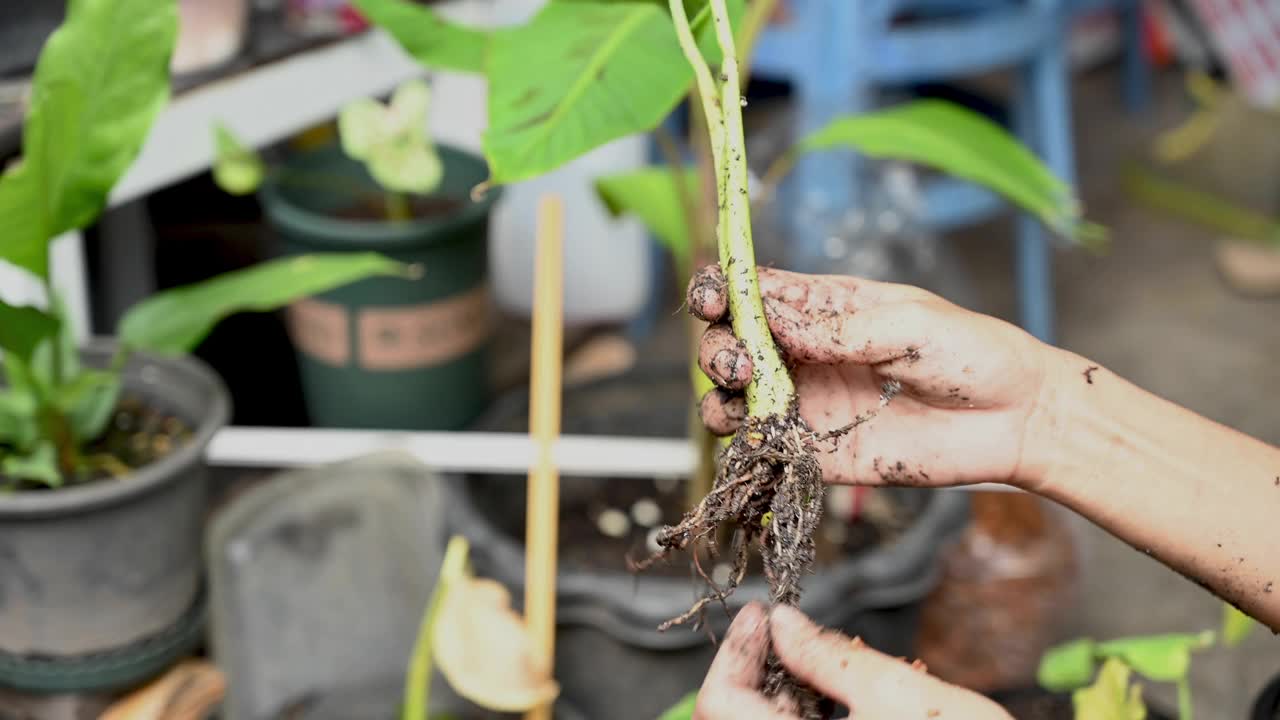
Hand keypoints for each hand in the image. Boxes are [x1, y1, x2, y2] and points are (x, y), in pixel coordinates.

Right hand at [690, 265, 1054, 486]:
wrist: (1015, 419)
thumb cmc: (971, 353)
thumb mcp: (907, 323)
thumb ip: (837, 329)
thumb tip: (771, 321)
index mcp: (823, 309)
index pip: (754, 295)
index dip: (721, 293)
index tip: (713, 300)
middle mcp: (805, 355)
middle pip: (732, 346)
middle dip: (718, 349)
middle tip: (740, 362)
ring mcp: (808, 405)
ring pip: (734, 401)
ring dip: (719, 398)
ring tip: (741, 396)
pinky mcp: (818, 454)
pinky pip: (765, 453)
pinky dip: (745, 448)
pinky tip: (756, 441)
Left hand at [694, 603, 1010, 719]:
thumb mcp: (897, 692)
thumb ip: (827, 656)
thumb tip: (782, 622)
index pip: (721, 703)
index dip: (735, 651)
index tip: (760, 614)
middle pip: (734, 718)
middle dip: (756, 668)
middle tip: (782, 630)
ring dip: (776, 693)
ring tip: (812, 659)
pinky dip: (799, 717)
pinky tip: (830, 696)